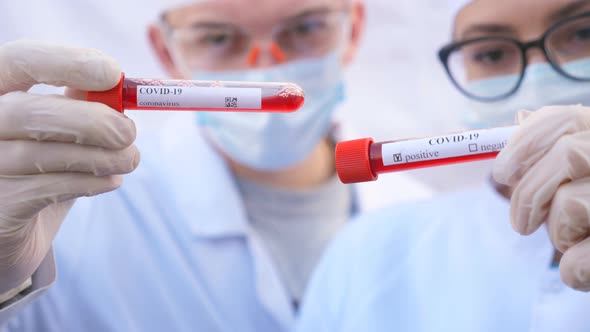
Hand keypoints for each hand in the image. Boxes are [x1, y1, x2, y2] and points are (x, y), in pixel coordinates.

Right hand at [0, 40, 138, 292]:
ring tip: (130, 159)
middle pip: (27, 112)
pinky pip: (48, 190)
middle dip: (91, 121)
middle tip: (129, 132)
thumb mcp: (55, 126)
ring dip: (101, 157)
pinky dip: (90, 182)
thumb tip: (116, 86)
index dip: (66, 62)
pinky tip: (111, 180)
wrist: (13, 227)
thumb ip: (76, 102)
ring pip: (42, 155)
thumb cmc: (38, 164)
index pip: (17, 60)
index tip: (113, 73)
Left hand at [493, 105, 589, 290]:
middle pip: (568, 154)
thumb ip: (549, 155)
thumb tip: (520, 121)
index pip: (563, 119)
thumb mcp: (574, 177)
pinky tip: (577, 268)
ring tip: (570, 241)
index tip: (501, 173)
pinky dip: (573, 268)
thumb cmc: (587, 208)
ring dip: (557, 232)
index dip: (524, 143)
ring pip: (571, 203)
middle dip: (530, 192)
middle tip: (520, 223)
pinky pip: (582, 258)